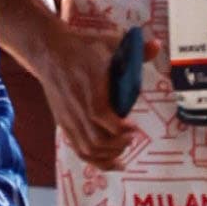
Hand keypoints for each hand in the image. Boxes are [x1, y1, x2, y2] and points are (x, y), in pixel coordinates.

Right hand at [27, 14, 133, 170]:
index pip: (102, 116)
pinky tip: (111, 162)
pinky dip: (95, 160)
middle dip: (118, 145)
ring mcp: (68, 118)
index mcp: (89, 88)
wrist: (49, 52)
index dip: (120, 129)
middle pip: (96, 140)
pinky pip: (78, 149)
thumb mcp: (109, 43)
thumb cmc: (82, 48)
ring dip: (107, 156)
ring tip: (122, 153)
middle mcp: (76, 107)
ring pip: (86, 150)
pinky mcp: (63, 124)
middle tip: (131, 138)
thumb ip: (135, 49)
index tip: (135, 128)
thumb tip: (157, 46)